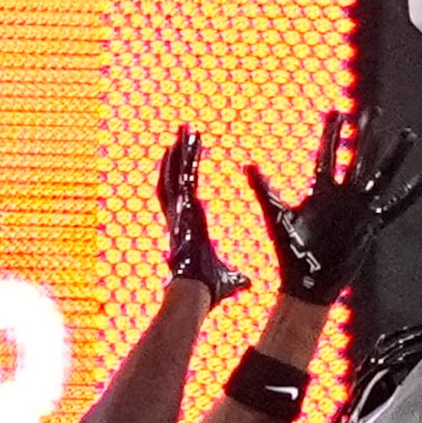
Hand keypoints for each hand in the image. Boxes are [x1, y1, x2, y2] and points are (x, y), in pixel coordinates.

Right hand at [159, 126, 250, 308]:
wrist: (196, 292)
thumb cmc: (207, 288)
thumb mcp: (227, 279)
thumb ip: (236, 277)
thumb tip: (247, 283)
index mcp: (189, 228)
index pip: (183, 197)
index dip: (181, 179)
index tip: (185, 163)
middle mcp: (180, 217)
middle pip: (175, 179)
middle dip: (178, 156)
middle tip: (182, 134)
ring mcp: (179, 213)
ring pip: (174, 175)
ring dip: (178, 152)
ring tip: (184, 130)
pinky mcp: (183, 211)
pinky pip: (180, 181)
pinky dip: (179, 162)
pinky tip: (182, 144)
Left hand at [245, 109, 421, 306]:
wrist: (306, 283)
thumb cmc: (291, 251)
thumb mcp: (277, 215)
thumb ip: (264, 189)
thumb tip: (247, 166)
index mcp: (321, 191)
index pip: (327, 155)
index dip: (331, 134)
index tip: (335, 112)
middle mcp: (342, 196)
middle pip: (356, 158)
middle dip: (364, 134)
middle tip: (372, 111)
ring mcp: (358, 210)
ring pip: (380, 175)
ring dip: (393, 156)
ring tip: (407, 134)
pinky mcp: (370, 226)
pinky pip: (395, 208)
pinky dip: (410, 195)